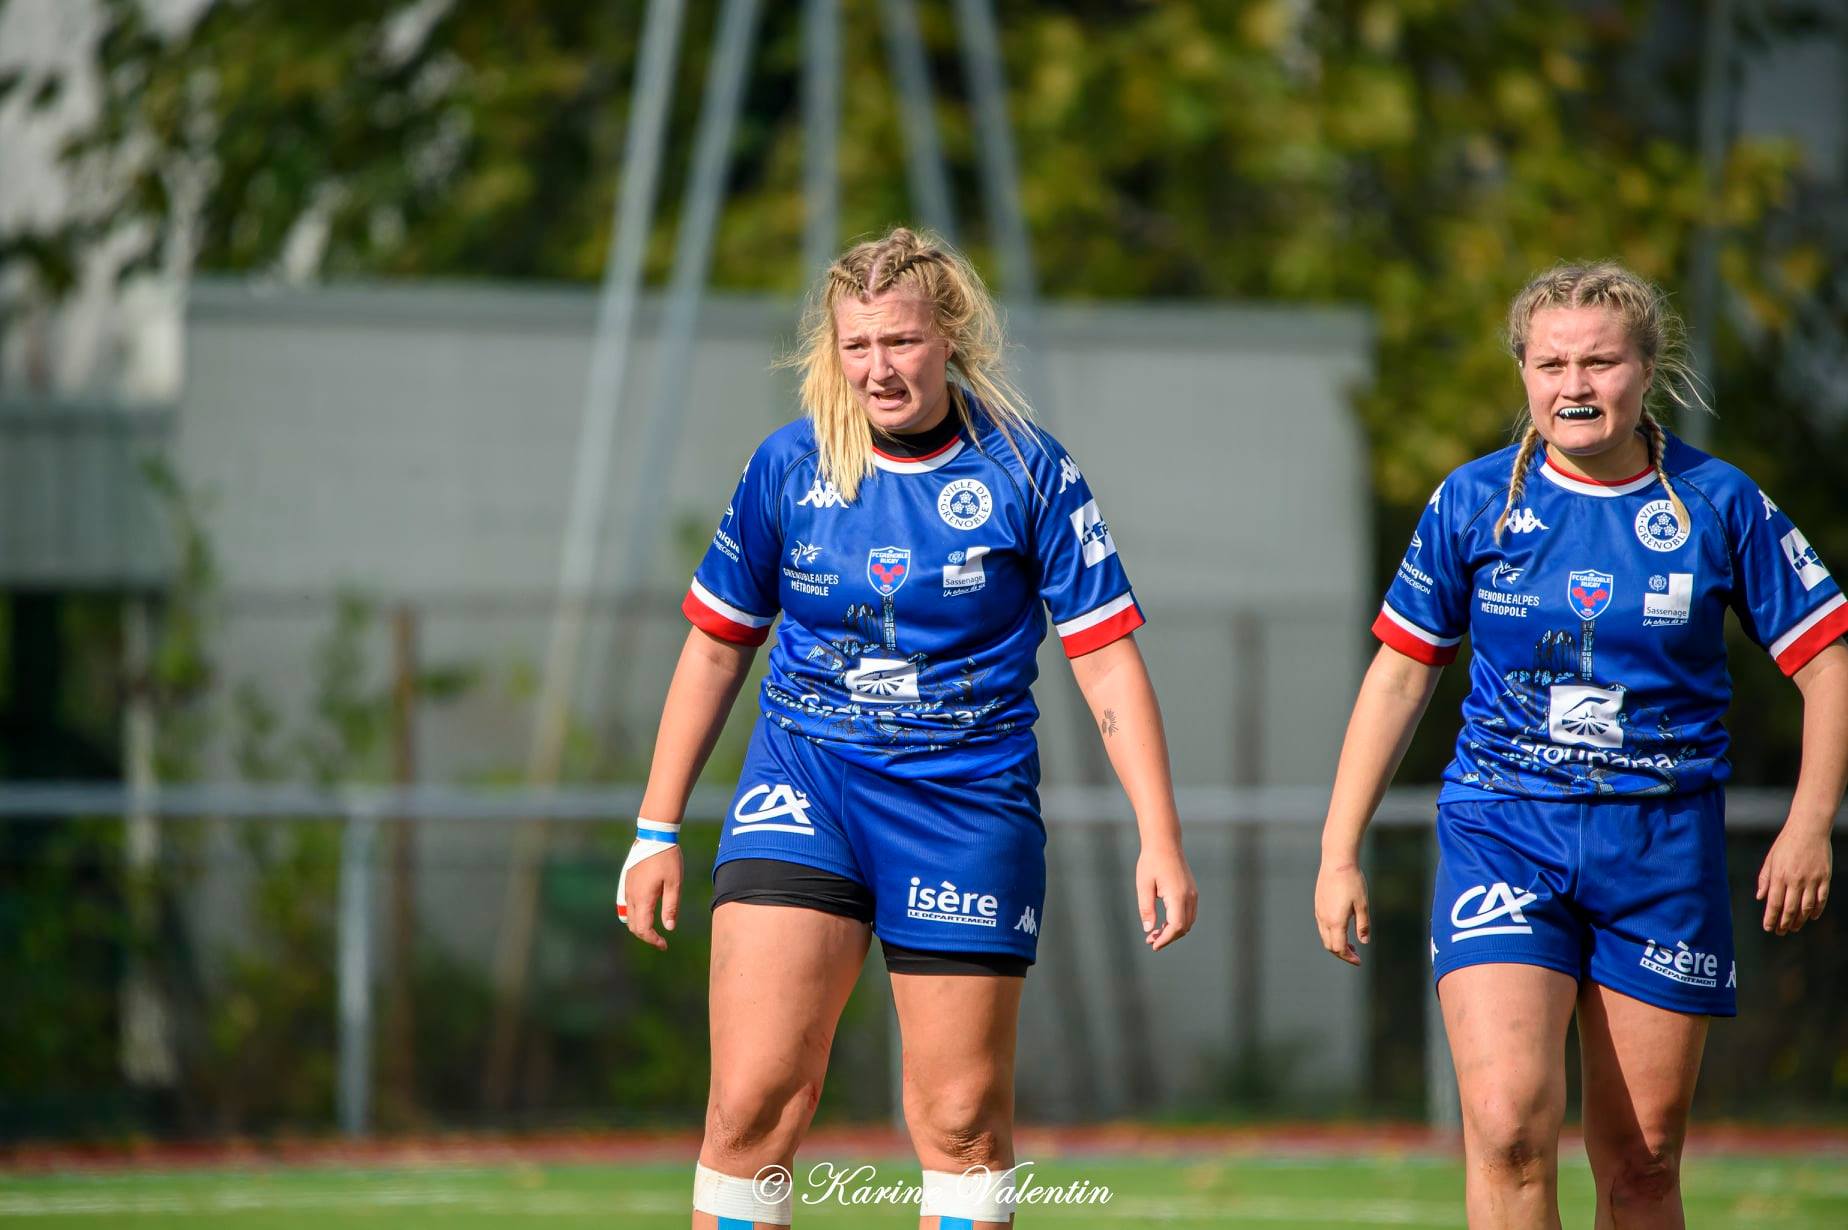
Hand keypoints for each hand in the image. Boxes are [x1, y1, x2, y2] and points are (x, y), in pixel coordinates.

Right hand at [618, 844, 682, 950]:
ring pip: (628, 916)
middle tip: (660, 940)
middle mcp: (631, 896)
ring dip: (640, 926)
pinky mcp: (626, 882)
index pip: (643, 929)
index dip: (653, 940)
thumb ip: (671, 906)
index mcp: (643, 898)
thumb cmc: (667, 858)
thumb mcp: (674, 883)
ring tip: (654, 928)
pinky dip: (636, 914)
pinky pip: (628, 905)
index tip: (664, 945)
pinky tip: (648, 911)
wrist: (654, 836)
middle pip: (633, 926)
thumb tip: (669, 928)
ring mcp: (627, 888)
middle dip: (646, 936)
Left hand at [1136, 843, 1197, 950]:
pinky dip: (1179, 922)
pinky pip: (1189, 913)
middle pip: (1184, 927)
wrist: (1165, 843)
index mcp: (1178, 895)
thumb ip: (1146, 909)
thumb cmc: (1151, 862)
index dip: (1165, 939)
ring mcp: (1193, 894)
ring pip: (1188, 922)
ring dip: (1174, 931)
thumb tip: (1148, 930)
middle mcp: (1190, 896)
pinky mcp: (1192, 891)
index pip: (1176, 926)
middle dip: (1168, 937)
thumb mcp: (1143, 886)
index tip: (1153, 945)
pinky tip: (1164, 922)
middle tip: (1150, 940)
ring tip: (1155, 933)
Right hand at [1315, 860, 1369, 965]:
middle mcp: (1324, 919)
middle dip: (1342, 953)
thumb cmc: (1352, 882)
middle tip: (1356, 954)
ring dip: (1336, 943)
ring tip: (1350, 943)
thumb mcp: (1363, 905)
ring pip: (1324, 936)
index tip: (1359, 961)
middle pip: (1330, 945)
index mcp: (1336, 922)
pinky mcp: (1318, 905)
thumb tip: (1364, 942)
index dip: (1349, 958)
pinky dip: (1331, 933)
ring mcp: (1319, 912)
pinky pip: (1322, 926)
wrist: (1337, 862)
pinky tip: (1342, 927)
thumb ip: (1363, 925)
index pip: (1339, 948)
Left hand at [1756, 818, 1831, 934]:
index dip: (1771, 918)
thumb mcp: (1770, 859)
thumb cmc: (1786, 843)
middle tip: (1780, 932)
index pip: (1774, 903)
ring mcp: (1811, 880)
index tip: (1768, 928)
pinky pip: (1822, 899)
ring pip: (1806, 907)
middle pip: (1789, 908)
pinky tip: (1812, 917)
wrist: (1809, 829)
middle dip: (1784, 923)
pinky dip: (1817, 910)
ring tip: (1794, 928)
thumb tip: (1760, 897)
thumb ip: (1765, 879)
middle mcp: (1795, 880)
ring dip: (1799, 920)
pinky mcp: (1825, 878)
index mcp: (1779, 875)